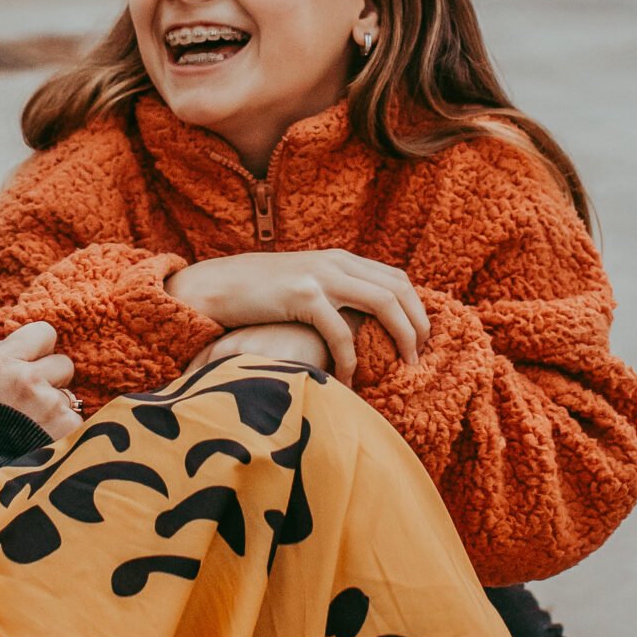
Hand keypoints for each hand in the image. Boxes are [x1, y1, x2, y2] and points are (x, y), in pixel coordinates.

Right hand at [0, 321, 78, 440]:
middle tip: (29, 402)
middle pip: (64, 363)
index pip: (45, 332)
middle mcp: (26, 378)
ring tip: (31, 426)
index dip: (39, 350)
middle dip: (52, 380)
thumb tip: (26, 339)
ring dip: (56, 408)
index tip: (30, 365)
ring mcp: (49, 405)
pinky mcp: (66, 429)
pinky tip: (41, 441)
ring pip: (70, 395)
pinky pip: (75, 420)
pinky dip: (63, 431)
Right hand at [166, 250, 429, 379]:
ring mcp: (320, 275)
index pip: (396, 277)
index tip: (422, 339)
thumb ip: (332, 292)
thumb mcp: (303, 284)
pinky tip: (349, 378)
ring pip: (383, 303)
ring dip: (401, 337)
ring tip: (404, 366)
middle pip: (398, 288)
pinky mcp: (302, 295)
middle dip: (418, 325)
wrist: (215, 286)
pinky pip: (341, 330)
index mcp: (340, 259)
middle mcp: (336, 262)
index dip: (416, 308)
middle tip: (421, 358)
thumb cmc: (258, 295)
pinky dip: (351, 357)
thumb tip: (360, 320)